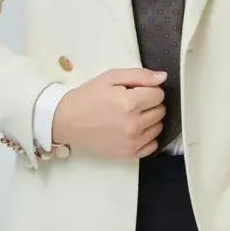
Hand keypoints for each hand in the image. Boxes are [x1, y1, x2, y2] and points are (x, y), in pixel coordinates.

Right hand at [52, 67, 167, 158]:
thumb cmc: (88, 96)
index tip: (134, 91)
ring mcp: (132, 142)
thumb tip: (163, 77)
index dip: (148, 89)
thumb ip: (140, 75)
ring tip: (130, 116)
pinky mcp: (128, 154)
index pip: (159, 94)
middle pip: (160, 110)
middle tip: (131, 102)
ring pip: (158, 127)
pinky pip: (152, 145)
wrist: (66, 120)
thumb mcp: (111, 77)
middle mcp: (134, 124)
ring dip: (149, 120)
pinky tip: (133, 130)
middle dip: (149, 104)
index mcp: (130, 102)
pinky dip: (147, 137)